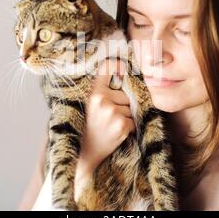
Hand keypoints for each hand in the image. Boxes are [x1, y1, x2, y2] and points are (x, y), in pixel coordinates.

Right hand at [74, 58, 134, 200]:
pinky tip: (115, 132)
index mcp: (92, 92)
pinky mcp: (121, 125)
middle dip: (123, 103)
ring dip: (126, 116)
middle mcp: (102, 99)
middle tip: (108, 116)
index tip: (122, 66)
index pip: (108, 67)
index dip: (118, 65)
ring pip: (131, 107)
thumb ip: (102, 89)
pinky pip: (134, 120)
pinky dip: (129, 127)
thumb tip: (122, 71)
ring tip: (110, 125)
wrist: (84, 153)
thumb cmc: (87, 126)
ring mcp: (112, 112)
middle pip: (126, 93)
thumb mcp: (89, 104)